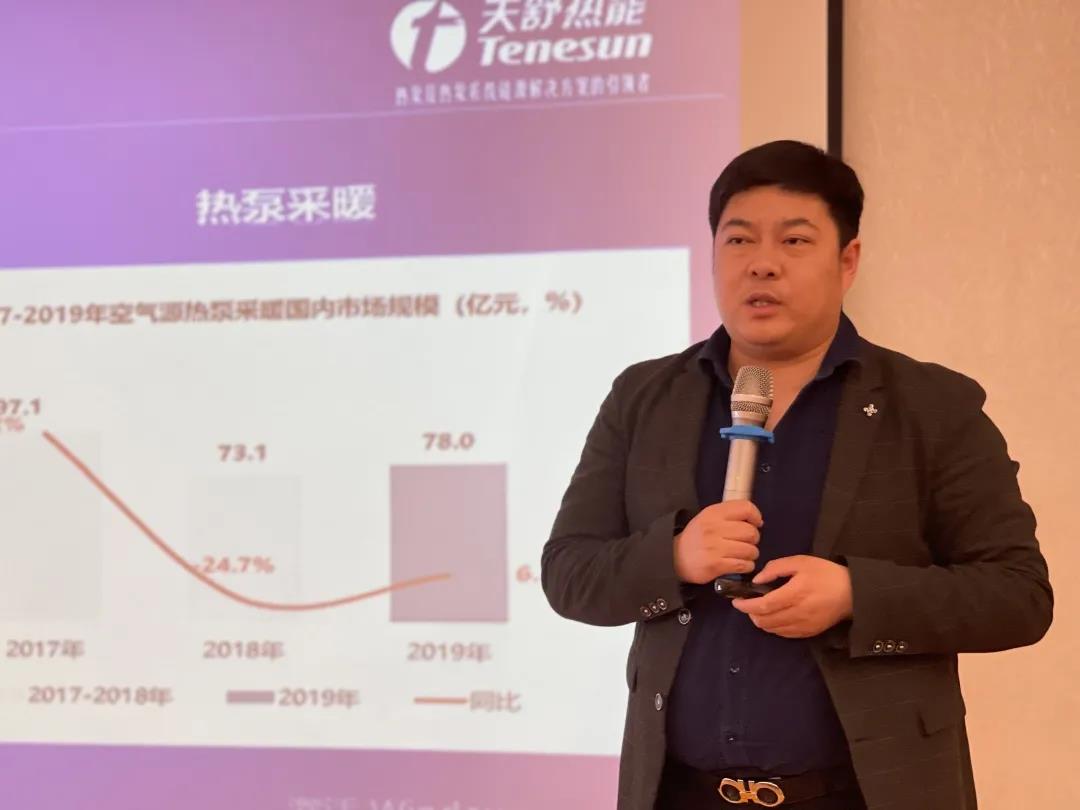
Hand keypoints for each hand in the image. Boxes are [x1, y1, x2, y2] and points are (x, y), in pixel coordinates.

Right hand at [673, 500, 761, 584]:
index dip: (756, 516)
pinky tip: (738, 564)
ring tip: (741, 555)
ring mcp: (715, 547)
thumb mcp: (708, 518)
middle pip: (751, 532)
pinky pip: (744, 565)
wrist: (675, 557)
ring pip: (750, 550)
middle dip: (753, 539)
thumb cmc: (697, 537)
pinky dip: (746, 566)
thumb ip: (730, 515)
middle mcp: (715, 528)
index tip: (755, 523)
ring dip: (750, 554)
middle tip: (745, 543)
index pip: (746, 508)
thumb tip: (758, 521)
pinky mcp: (716, 565)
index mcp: (713, 513)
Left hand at [731, 555, 852, 638]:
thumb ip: (776, 568)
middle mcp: (798, 613)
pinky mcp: (809, 632)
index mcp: (795, 593)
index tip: (736, 601)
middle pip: (765, 621)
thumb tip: (756, 580)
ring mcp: (804, 625)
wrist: (852, 593)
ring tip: (759, 609)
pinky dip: (773, 627)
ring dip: (761, 621)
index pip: (764, 605)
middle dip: (751, 613)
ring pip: (772, 629)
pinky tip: (774, 616)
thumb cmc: (825, 573)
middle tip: (748, 603)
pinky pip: (784, 634)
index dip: (746, 606)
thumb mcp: (800, 562)